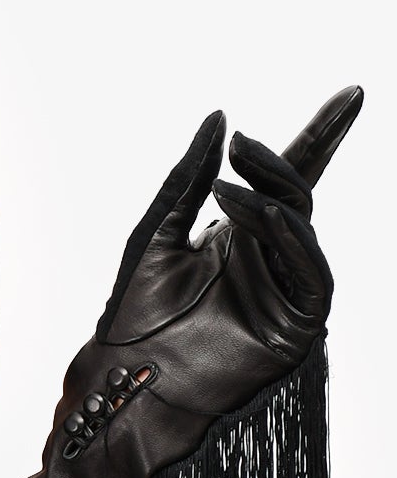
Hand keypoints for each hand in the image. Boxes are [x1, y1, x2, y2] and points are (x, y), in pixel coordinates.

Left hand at [49, 85, 359, 475]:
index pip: (286, 178)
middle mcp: (268, 257)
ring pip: (302, 230)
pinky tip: (258, 217)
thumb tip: (219, 118)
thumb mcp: (157, 234)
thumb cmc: (134, 318)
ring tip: (231, 188)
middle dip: (281, 163)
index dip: (320, 136)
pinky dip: (290, 238)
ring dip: (271, 201)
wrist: (127, 383)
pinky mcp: (298, 324)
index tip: (350, 95)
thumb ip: (188, 180)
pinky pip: (311, 272)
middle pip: (300, 196)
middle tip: (242, 145)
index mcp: (238, 235)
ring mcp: (285, 289)